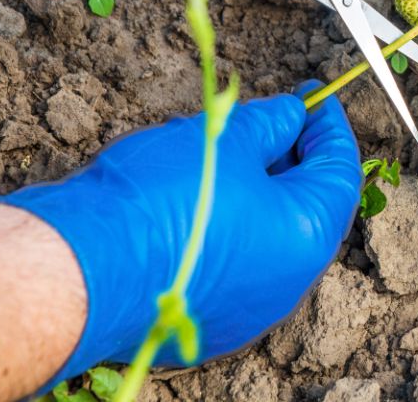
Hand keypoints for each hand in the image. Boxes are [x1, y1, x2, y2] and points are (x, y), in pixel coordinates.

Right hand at [0, 82, 360, 385]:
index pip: (339, 172)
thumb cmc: (160, 200)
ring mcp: (245, 308)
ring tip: (227, 149)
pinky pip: (230, 262)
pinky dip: (226, 225)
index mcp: (308, 238)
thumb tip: (292, 115)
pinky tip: (197, 193)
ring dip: (256, 190)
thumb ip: (271, 124)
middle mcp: (286, 284)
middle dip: (292, 157)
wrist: (78, 270)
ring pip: (265, 235)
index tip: (316, 97)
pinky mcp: (201, 318)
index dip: (328, 127)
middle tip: (274, 117)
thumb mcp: (226, 138)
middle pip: (305, 206)